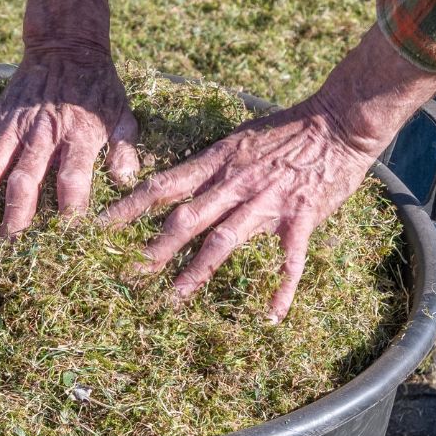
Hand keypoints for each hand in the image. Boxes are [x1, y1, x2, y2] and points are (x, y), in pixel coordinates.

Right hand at [0, 0, 139, 235]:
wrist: (67, 46)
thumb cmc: (98, 88)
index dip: (68, 212)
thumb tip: (126, 181)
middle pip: (25, 181)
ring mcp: (12, 127)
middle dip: (16, 218)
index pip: (72, 181)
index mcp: (77, 137)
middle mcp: (40, 135)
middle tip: (10, 250)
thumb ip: (124, 149)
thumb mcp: (123, 115)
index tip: (65, 242)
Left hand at [101, 26, 435, 319]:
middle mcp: (234, 183)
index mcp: (217, 162)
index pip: (162, 186)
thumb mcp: (238, 140)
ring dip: (195, 273)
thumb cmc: (288, 129)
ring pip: (222, 241)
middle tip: (122, 276)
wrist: (338, 120)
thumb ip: (211, 165)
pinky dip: (280, 287)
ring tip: (172, 300)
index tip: (98, 229)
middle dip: (150, 250)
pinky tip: (271, 314)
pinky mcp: (300, 216)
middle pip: (183, 220)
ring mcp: (266, 201)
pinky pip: (288, 258)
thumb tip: (180, 186)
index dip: (128, 209)